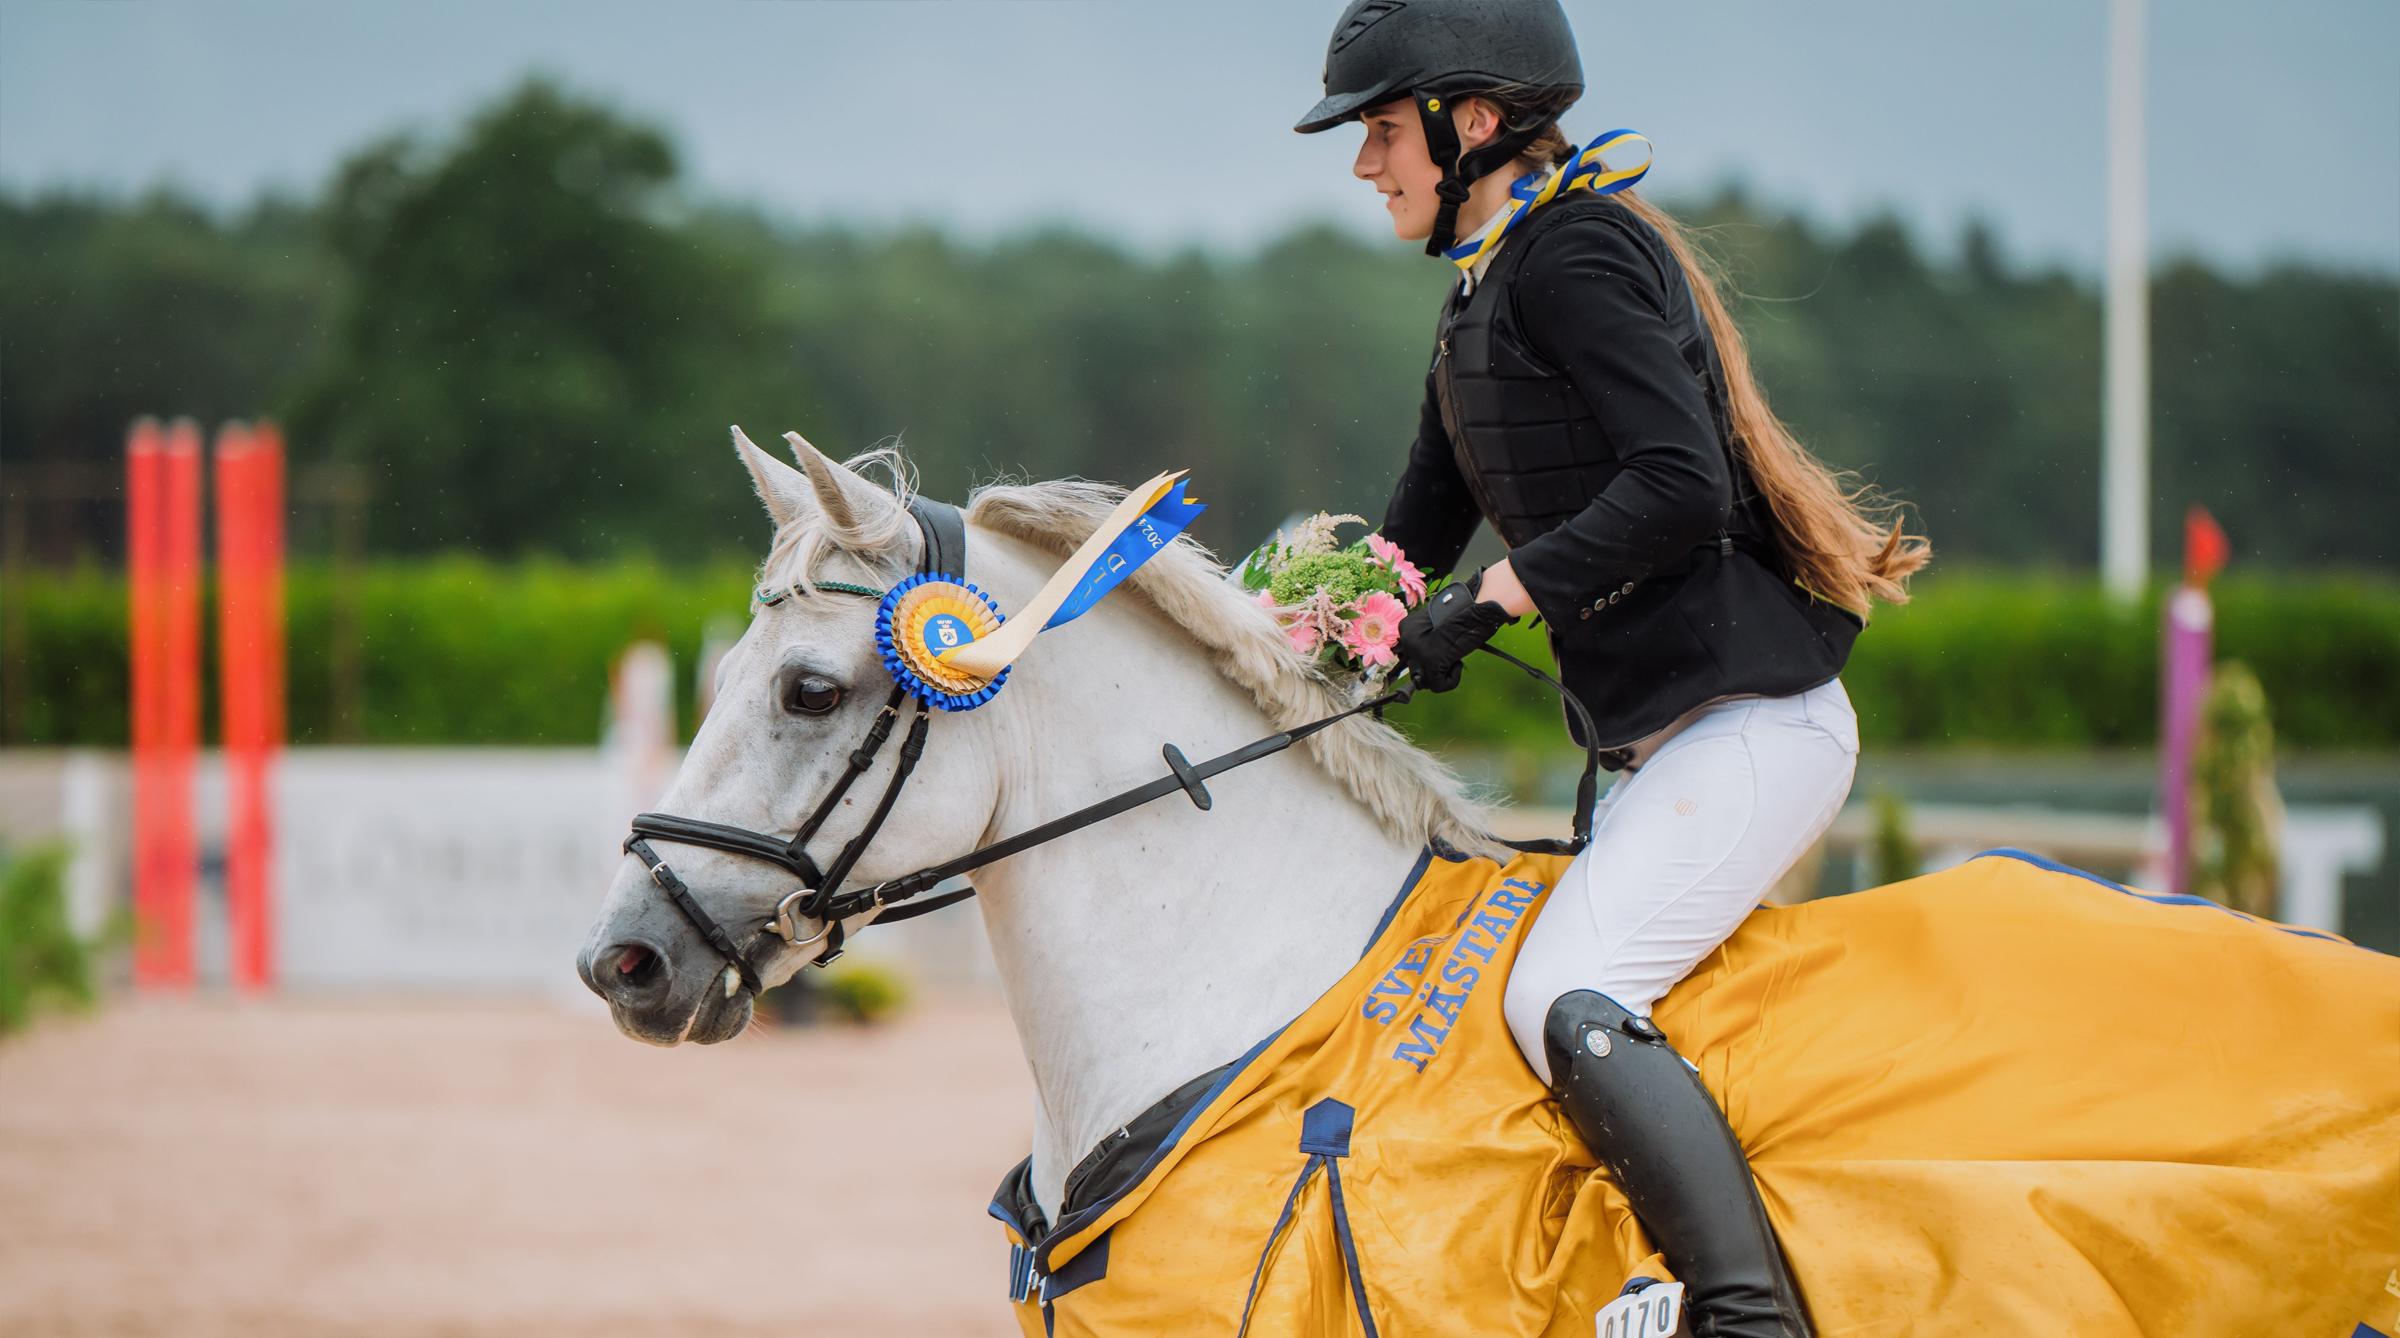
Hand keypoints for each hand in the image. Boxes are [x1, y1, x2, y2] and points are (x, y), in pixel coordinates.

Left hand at [1396, 570, 1514, 692]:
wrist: (1478, 608)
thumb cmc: (1463, 616)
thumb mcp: (1437, 627)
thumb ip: (1426, 641)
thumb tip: (1424, 666)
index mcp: (1406, 627)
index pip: (1410, 655)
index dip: (1429, 656)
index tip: (1443, 648)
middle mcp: (1406, 638)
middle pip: (1415, 668)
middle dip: (1434, 667)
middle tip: (1450, 654)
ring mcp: (1417, 651)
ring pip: (1424, 680)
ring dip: (1442, 674)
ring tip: (1454, 657)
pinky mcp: (1430, 662)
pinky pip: (1438, 686)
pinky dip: (1452, 680)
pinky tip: (1458, 663)